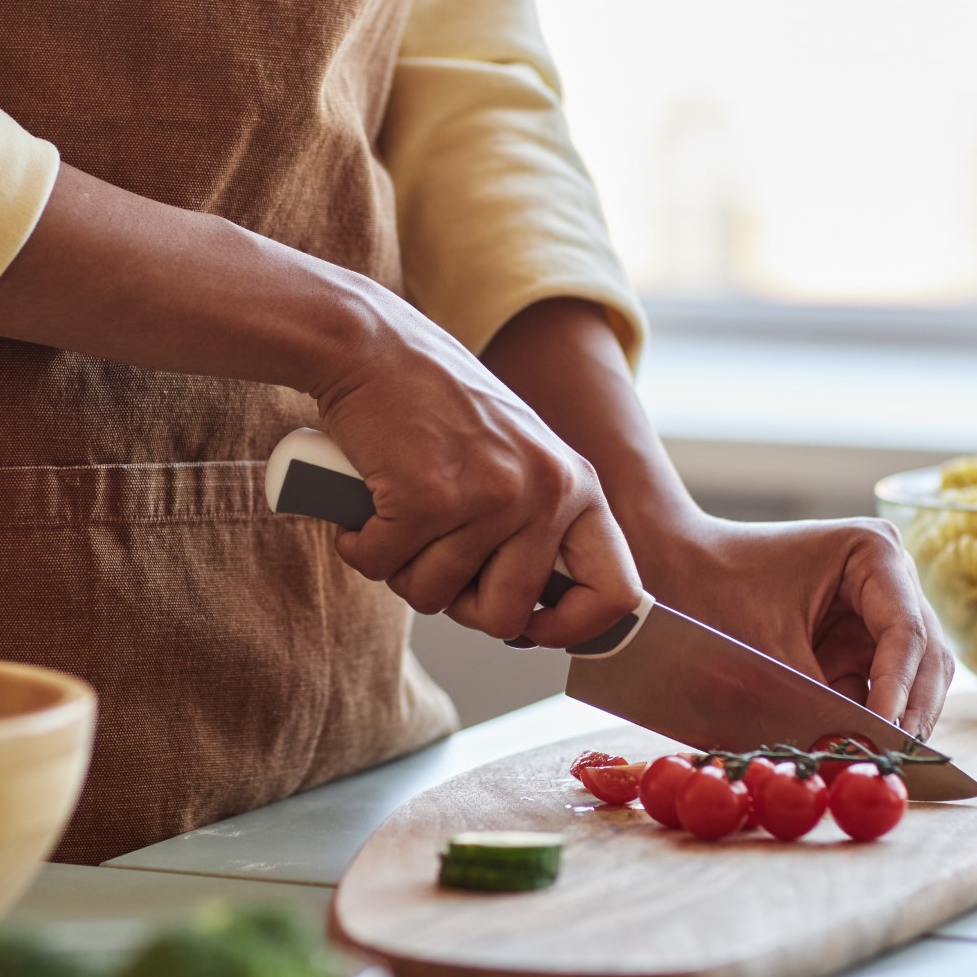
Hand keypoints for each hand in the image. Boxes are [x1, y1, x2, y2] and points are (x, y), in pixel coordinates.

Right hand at [308, 292, 641, 648]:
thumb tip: (531, 620)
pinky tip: (365, 503)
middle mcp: (546, 491)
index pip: (616, 591)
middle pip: (505, 617)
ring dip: (400, 567)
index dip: (573, 629)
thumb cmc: (435, 406)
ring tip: (397, 512)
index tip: (531, 632)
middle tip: (431, 556)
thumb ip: (536, 525)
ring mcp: (490, 495)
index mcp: (577, 485)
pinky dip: (360, 546)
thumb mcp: (516, 458)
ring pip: (434, 595)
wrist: (374, 345)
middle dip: (457, 603)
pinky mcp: (428, 497)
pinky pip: (383, 567)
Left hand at [635, 515, 954, 737]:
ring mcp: (878, 610)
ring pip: (911, 677)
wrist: (674, 567)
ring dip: (893, 719)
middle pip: (924, 656)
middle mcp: (890, 577)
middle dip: (909, 710)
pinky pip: (876, 687)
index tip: (883, 737)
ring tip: (875, 761)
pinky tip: (854, 748)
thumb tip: (852, 753)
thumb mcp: (766, 648)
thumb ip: (814, 700)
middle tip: (893, 760)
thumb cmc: (713, 588)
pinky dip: (866, 718)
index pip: (906, 632)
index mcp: (874, 552)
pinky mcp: (857, 642)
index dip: (898, 691)